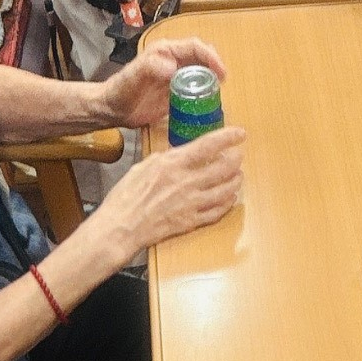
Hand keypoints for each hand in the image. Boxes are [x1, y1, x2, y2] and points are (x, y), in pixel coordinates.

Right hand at [96, 128, 244, 261]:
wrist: (121, 227)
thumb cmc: (126, 197)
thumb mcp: (144, 166)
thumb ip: (166, 160)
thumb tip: (178, 155)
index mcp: (173, 164)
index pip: (208, 145)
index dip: (227, 137)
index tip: (239, 134)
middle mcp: (186, 182)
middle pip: (223, 168)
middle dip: (235, 160)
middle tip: (239, 156)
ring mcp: (191, 204)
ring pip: (225, 190)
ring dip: (235, 181)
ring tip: (238, 176)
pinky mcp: (191, 221)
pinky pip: (217, 212)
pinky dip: (227, 203)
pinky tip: (230, 198)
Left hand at [102, 39, 227, 129]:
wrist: (112, 109)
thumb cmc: (120, 90)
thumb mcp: (134, 77)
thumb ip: (150, 67)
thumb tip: (172, 67)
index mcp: (165, 51)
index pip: (194, 47)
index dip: (210, 56)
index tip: (220, 71)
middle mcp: (173, 60)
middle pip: (201, 57)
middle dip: (215, 66)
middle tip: (223, 81)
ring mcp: (175, 76)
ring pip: (200, 72)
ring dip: (211, 80)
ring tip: (219, 92)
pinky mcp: (175, 92)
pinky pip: (195, 89)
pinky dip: (204, 94)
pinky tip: (208, 103)